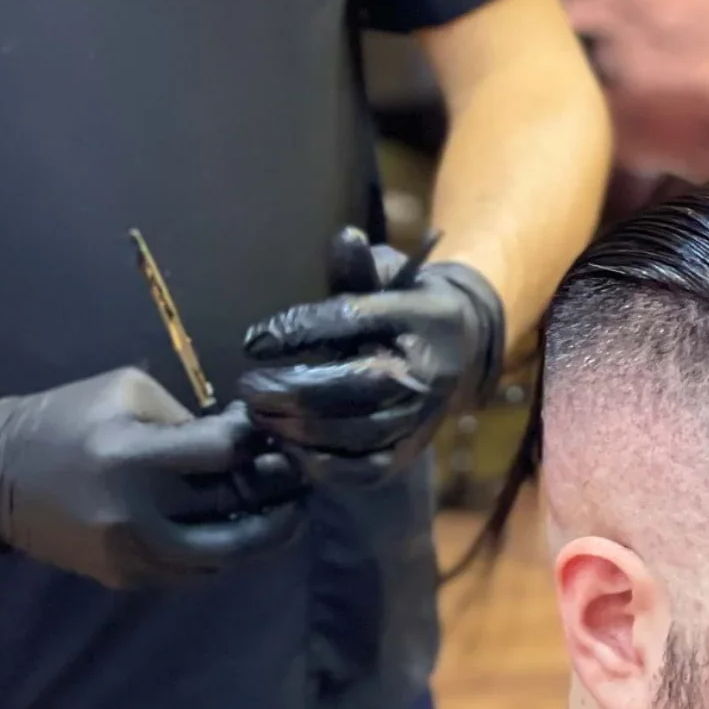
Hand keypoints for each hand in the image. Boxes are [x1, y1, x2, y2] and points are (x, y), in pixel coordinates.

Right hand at [0, 367, 305, 590]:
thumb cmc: (65, 418)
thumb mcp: (124, 392)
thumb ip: (184, 417)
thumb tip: (239, 439)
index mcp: (133, 456)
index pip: (224, 454)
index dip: (256, 441)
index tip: (269, 432)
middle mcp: (137, 516)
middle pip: (234, 513)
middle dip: (276, 495)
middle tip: (298, 479)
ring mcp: (131, 556)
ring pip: (222, 556)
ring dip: (259, 534)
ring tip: (281, 511)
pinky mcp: (125, 579)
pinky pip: (191, 571)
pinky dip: (220, 551)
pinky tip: (235, 528)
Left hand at [237, 229, 505, 474]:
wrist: (460, 350)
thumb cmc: (406, 305)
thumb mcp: (389, 274)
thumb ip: (359, 265)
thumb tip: (344, 237)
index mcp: (422, 317)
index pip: (354, 321)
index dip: (300, 330)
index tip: (254, 340)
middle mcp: (426, 371)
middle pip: (356, 386)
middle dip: (293, 390)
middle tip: (247, 388)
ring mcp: (420, 418)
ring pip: (358, 433)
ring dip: (300, 430)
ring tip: (258, 416)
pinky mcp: (408, 452)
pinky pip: (366, 470)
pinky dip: (322, 466)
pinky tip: (287, 448)